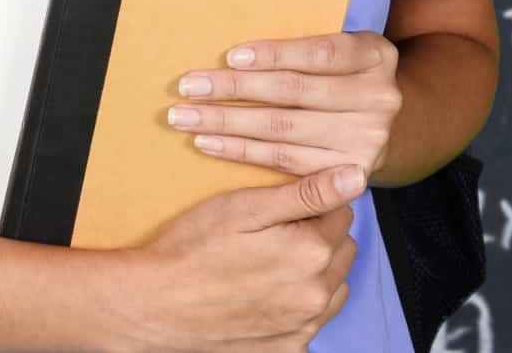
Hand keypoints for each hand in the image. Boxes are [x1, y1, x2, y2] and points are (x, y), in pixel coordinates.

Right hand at [100, 164, 362, 352]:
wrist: (156, 304)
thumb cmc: (193, 249)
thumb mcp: (244, 207)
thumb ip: (306, 193)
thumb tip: (355, 176)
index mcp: (311, 252)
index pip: (341, 212)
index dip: (313, 202)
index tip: (284, 205)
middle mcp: (316, 294)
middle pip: (342, 250)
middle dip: (319, 235)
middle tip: (274, 231)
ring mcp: (304, 326)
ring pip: (334, 287)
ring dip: (316, 271)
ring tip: (271, 261)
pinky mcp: (289, 348)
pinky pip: (313, 319)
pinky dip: (300, 304)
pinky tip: (267, 292)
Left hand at [168, 31, 401, 182]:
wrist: (379, 125)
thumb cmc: (340, 75)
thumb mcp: (338, 50)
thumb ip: (303, 47)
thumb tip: (232, 51)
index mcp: (376, 55)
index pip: (319, 53)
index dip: (274, 54)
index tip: (230, 57)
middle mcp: (379, 97)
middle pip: (293, 91)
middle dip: (234, 88)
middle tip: (188, 87)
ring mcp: (368, 139)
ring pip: (283, 129)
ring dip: (226, 122)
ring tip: (185, 117)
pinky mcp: (349, 173)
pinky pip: (284, 161)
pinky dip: (240, 151)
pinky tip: (207, 142)